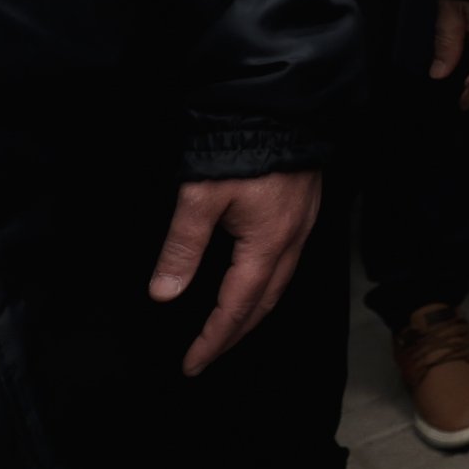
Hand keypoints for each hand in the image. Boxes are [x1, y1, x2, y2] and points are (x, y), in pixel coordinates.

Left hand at [146, 168, 322, 375]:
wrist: (278, 104)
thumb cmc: (239, 148)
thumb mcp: (200, 198)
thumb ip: (182, 248)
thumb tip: (163, 294)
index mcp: (266, 245)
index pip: (237, 308)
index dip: (213, 339)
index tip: (191, 364)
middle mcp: (291, 241)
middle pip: (264, 304)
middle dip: (235, 334)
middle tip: (207, 356)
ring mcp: (303, 225)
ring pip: (279, 285)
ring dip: (253, 313)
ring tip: (228, 330)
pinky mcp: (305, 209)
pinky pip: (287, 264)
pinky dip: (266, 287)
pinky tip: (253, 283)